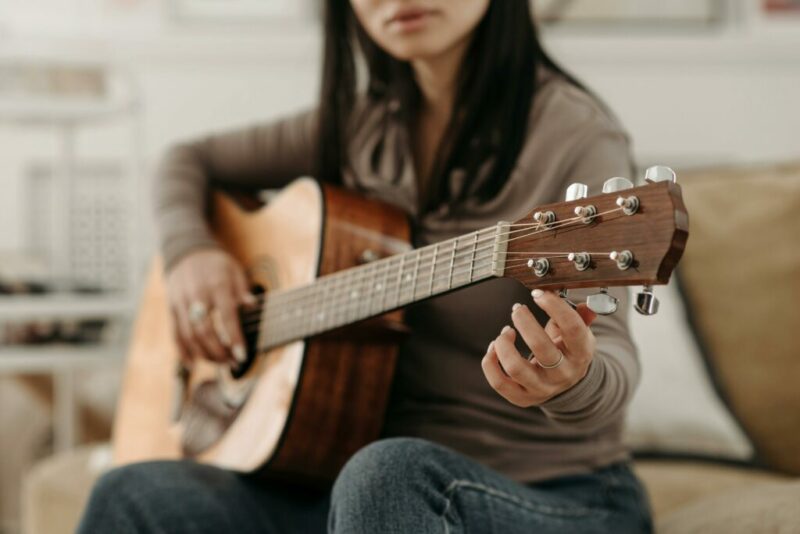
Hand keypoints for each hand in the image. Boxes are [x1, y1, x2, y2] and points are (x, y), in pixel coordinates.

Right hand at [166, 248, 255, 368]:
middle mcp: (196, 295)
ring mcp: (181, 302)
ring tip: (220, 363)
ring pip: (188, 335)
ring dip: (204, 354)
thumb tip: (253, 307)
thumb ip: (242, 291)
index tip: (242, 356)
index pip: (226, 316)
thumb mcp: (235, 271)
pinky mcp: (171, 308)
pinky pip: (175, 333)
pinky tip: (193, 363)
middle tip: (233, 363)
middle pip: (204, 330)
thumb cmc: (217, 265)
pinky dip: (183, 351)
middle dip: (219, 351)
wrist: (187, 252)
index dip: (234, 338)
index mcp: (216, 285)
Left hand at [481, 289, 597, 407]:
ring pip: (515, 367)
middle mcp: (562, 373)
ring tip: (506, 331)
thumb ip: (581, 317)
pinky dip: (489, 362)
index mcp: (580, 353)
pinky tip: (494, 347)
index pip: (572, 328)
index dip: (554, 306)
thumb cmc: (568, 352)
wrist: (567, 386)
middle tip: (518, 309)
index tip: (538, 294)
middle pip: (540, 346)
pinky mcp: (522, 398)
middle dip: (524, 321)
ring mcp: (541, 388)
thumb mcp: (580, 335)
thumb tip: (586, 307)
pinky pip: (499, 383)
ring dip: (503, 343)